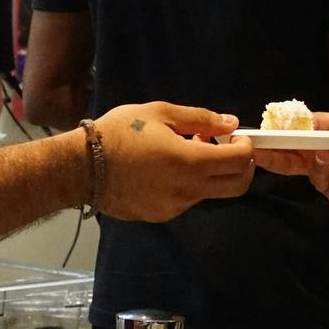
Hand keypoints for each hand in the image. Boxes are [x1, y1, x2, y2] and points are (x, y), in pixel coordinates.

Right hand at [95, 103, 252, 220]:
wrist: (81, 168)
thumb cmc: (118, 133)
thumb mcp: (159, 113)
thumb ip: (200, 118)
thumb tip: (231, 123)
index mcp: (189, 161)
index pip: (239, 161)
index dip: (246, 148)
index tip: (237, 137)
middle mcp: (188, 190)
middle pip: (237, 186)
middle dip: (243, 167)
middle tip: (228, 149)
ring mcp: (175, 206)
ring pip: (211, 193)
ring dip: (211, 173)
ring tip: (186, 152)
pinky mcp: (162, 215)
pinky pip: (188, 199)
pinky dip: (189, 183)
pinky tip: (167, 168)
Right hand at [252, 112, 328, 202]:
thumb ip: (321, 121)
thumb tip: (297, 119)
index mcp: (312, 146)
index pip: (285, 146)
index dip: (270, 143)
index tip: (254, 137)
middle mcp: (315, 165)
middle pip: (288, 165)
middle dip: (272, 159)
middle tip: (259, 153)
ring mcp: (328, 181)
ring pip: (312, 177)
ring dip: (315, 164)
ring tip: (320, 151)